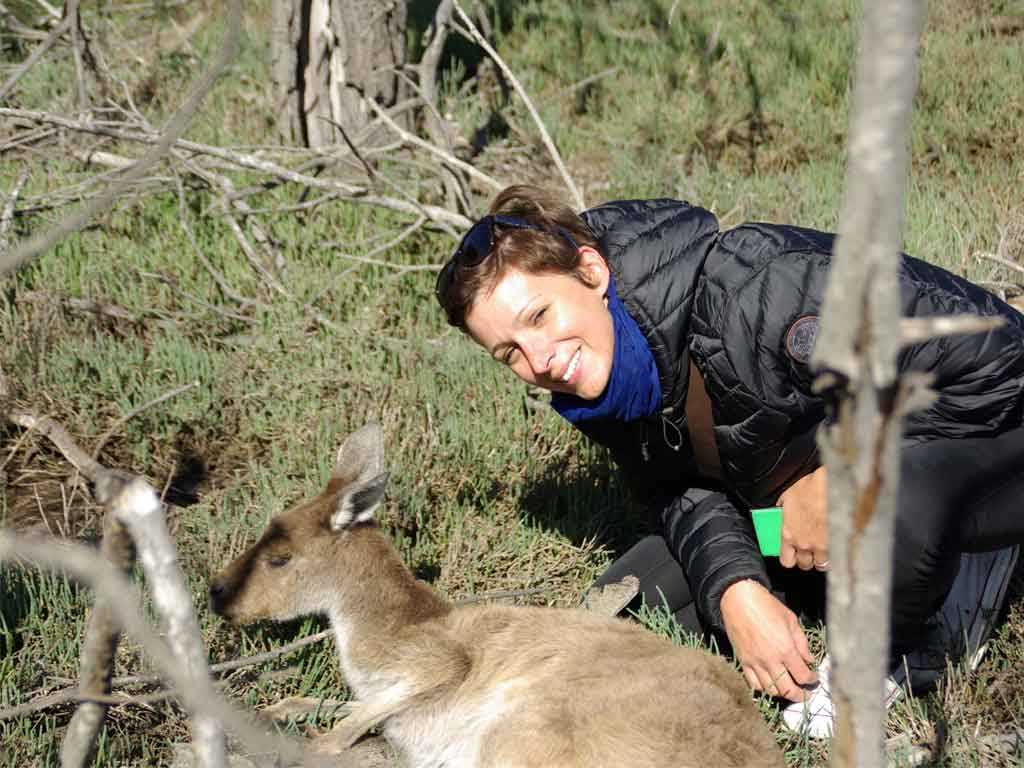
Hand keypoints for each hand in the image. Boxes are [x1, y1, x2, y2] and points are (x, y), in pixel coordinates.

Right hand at [720, 579, 817, 700]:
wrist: (739, 599)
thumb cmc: (766, 606)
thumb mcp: (791, 620)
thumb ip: (802, 643)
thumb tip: (809, 660)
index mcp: (785, 649)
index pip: (803, 676)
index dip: (812, 680)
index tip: (815, 678)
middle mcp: (770, 660)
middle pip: (788, 690)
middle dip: (801, 695)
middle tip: (807, 693)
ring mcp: (755, 663)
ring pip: (771, 691)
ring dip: (783, 694)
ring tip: (789, 688)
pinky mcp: (743, 661)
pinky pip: (754, 684)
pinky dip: (764, 689)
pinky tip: (771, 684)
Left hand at [778, 466, 827, 570]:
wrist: (828, 484)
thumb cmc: (807, 487)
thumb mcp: (787, 498)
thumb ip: (783, 510)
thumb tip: (781, 510)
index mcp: (788, 534)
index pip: (786, 561)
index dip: (791, 558)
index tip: (794, 554)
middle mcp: (803, 543)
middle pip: (805, 565)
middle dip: (807, 559)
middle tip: (810, 550)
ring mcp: (822, 545)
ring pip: (821, 564)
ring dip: (822, 558)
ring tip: (823, 550)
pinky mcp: (838, 542)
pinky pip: (836, 557)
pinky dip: (835, 554)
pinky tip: (836, 546)